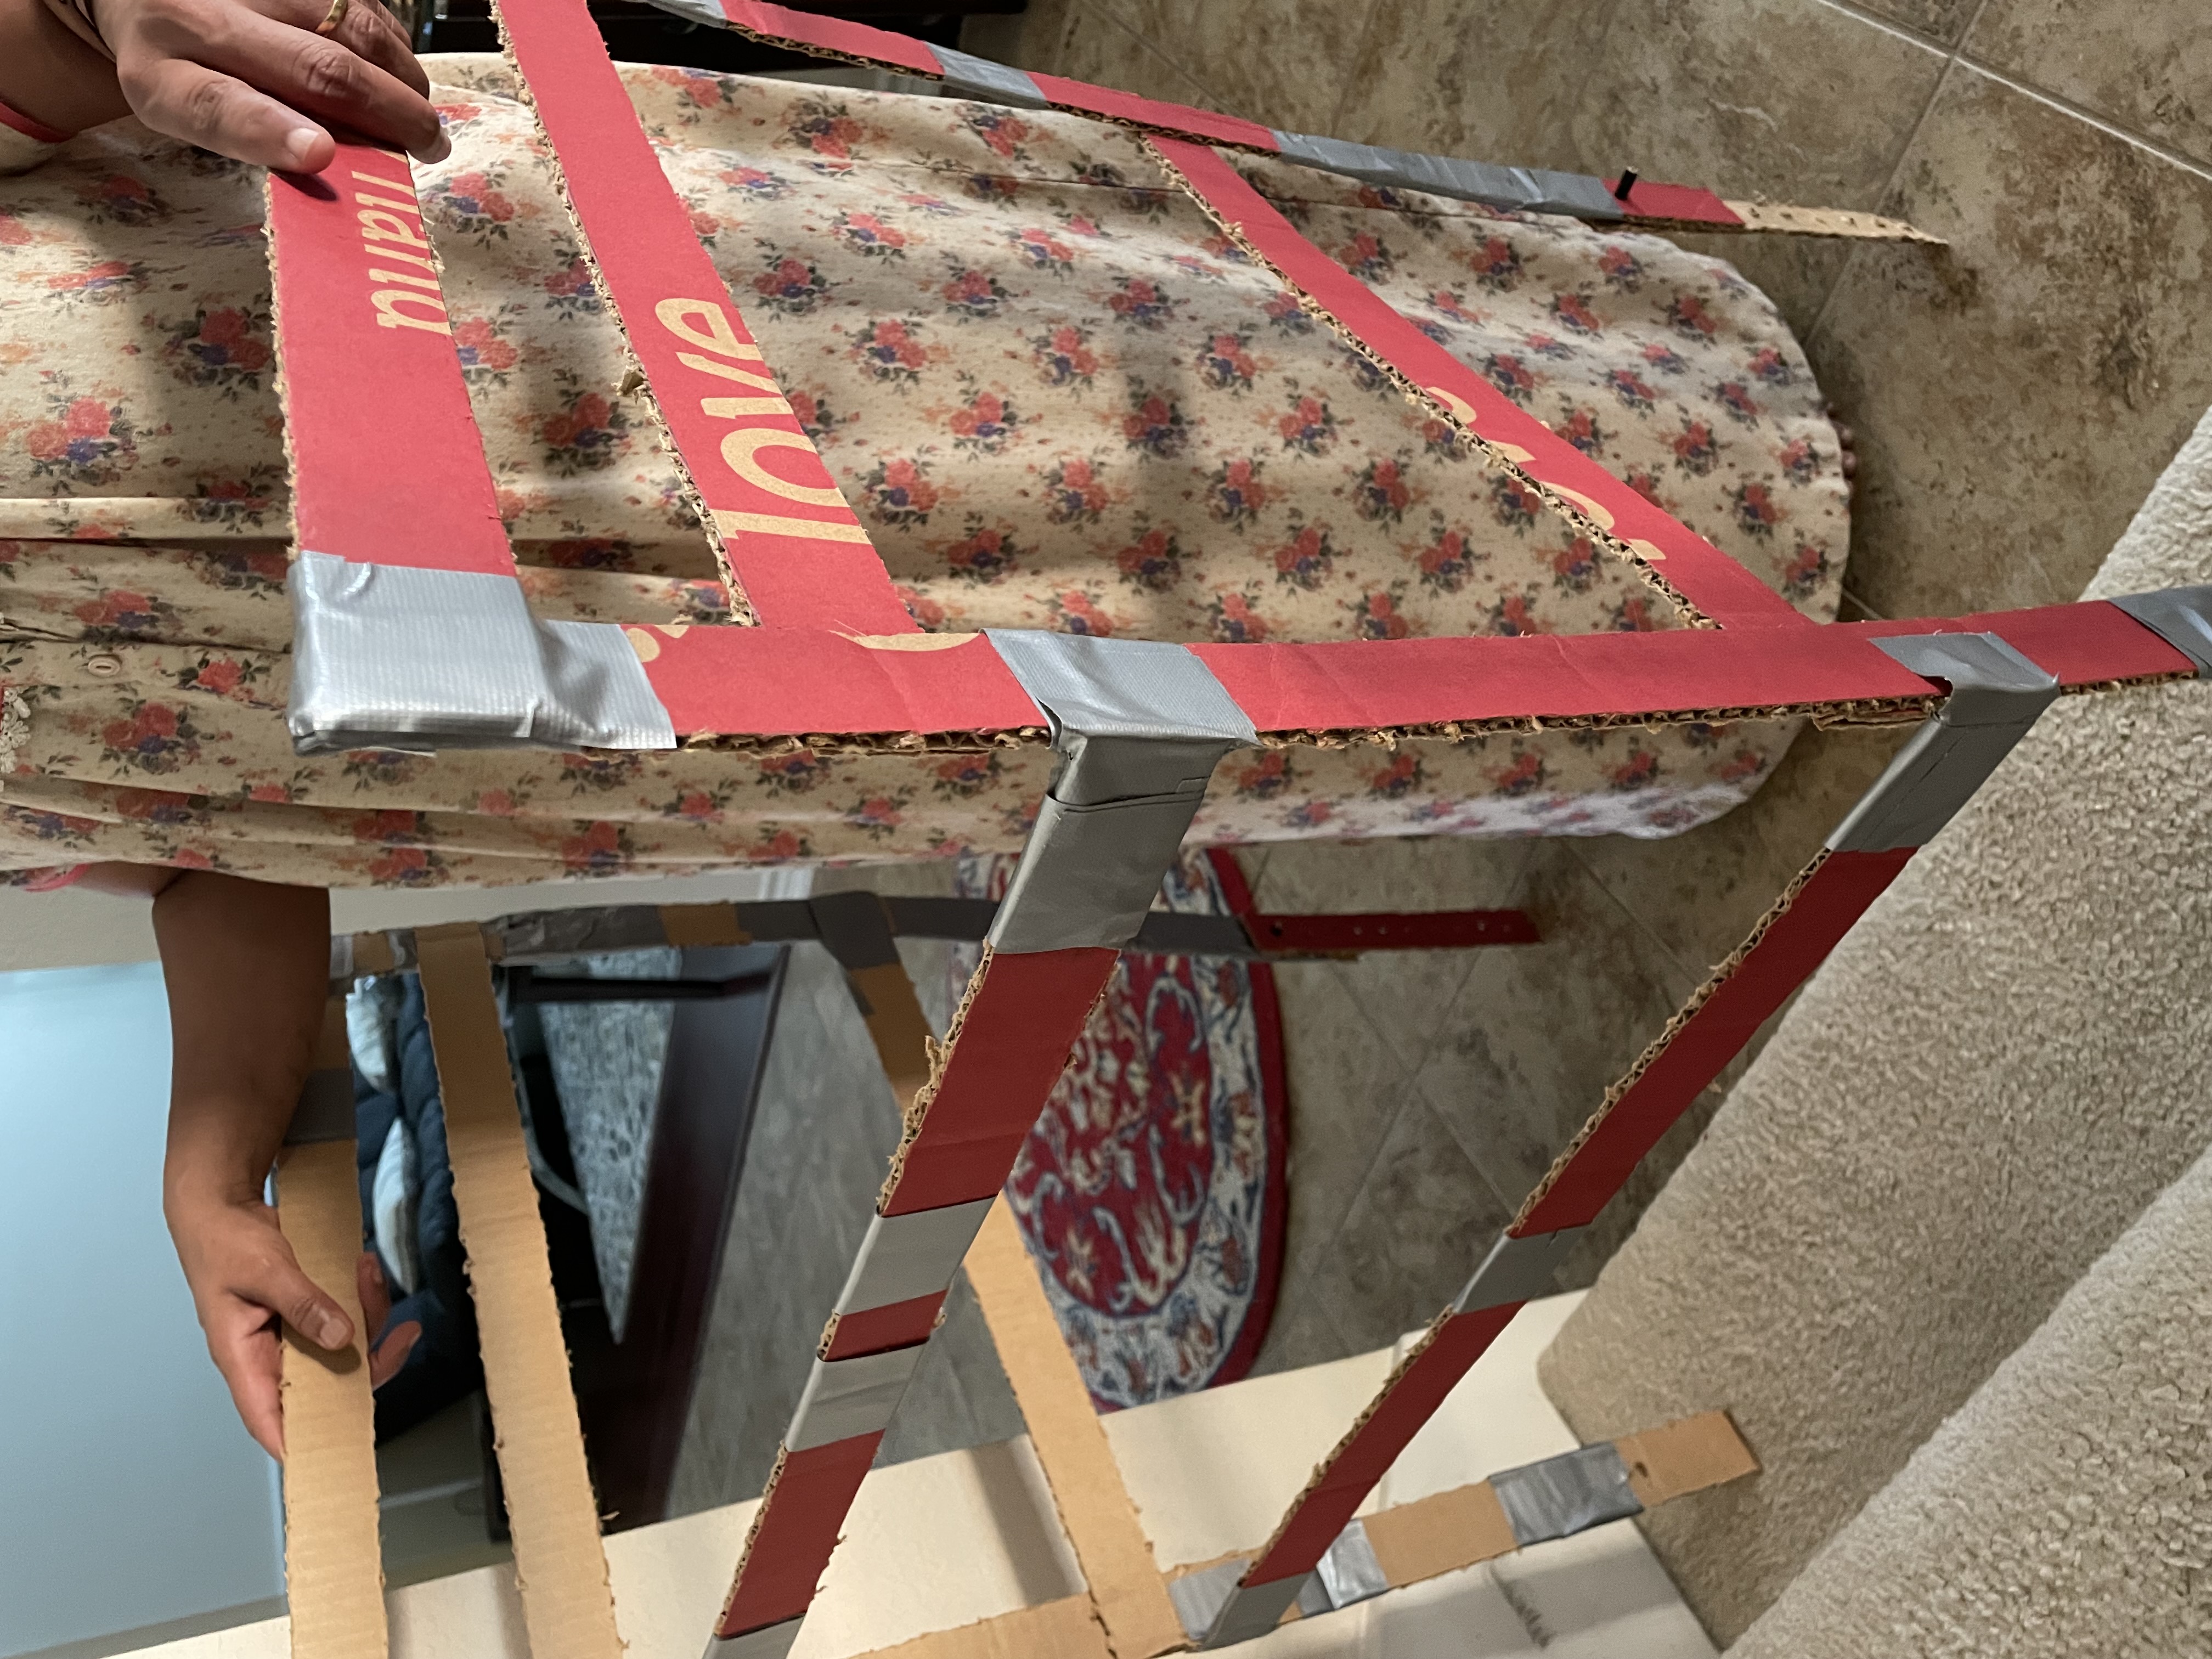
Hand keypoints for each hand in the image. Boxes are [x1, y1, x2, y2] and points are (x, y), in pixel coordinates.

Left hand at [99, 0, 447, 171]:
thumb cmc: (177, 65)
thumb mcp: (186, 110)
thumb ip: (248, 137)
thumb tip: (336, 165)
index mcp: (164, 76)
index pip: (214, 104)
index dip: (269, 131)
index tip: (318, 154)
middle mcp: (204, 16)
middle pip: (314, 69)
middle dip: (386, 113)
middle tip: (429, 147)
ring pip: (355, 32)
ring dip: (403, 82)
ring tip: (420, 116)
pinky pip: (366, 7)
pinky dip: (393, 47)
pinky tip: (394, 72)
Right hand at [168, 1192, 420, 1457]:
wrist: (222, 1205)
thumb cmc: (224, 1242)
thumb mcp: (264, 1271)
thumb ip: (303, 1304)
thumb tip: (342, 1339)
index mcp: (243, 1359)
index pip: (269, 1419)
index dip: (301, 1442)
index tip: (339, 1451)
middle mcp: (269, 1355)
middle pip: (326, 1384)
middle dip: (370, 1360)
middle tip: (405, 1334)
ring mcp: (290, 1334)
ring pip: (344, 1347)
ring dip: (368, 1312)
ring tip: (369, 1270)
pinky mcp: (307, 1311)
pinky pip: (344, 1317)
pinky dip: (361, 1296)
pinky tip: (366, 1268)